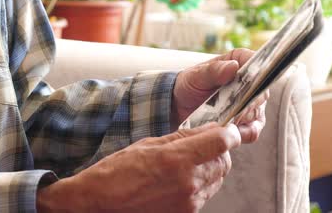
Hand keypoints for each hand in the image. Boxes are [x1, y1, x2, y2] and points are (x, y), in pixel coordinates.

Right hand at [37, 123, 240, 212]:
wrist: (101, 202)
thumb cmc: (118, 171)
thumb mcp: (148, 143)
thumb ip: (183, 136)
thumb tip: (209, 129)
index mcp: (176, 159)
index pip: (221, 142)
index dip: (229, 132)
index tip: (228, 129)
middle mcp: (188, 182)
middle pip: (224, 161)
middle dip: (219, 150)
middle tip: (205, 143)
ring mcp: (189, 202)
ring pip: (218, 179)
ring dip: (211, 167)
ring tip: (188, 161)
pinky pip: (206, 194)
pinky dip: (201, 182)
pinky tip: (181, 178)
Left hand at [173, 48, 267, 142]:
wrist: (179, 107)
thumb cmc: (189, 85)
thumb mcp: (196, 76)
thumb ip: (213, 71)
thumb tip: (233, 67)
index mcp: (239, 62)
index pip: (260, 62)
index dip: (258, 72)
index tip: (248, 83)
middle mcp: (251, 82)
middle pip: (261, 91)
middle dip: (247, 101)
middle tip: (231, 106)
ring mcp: (251, 104)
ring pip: (257, 113)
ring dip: (241, 118)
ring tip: (224, 119)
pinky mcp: (247, 123)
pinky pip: (252, 131)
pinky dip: (241, 132)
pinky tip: (227, 130)